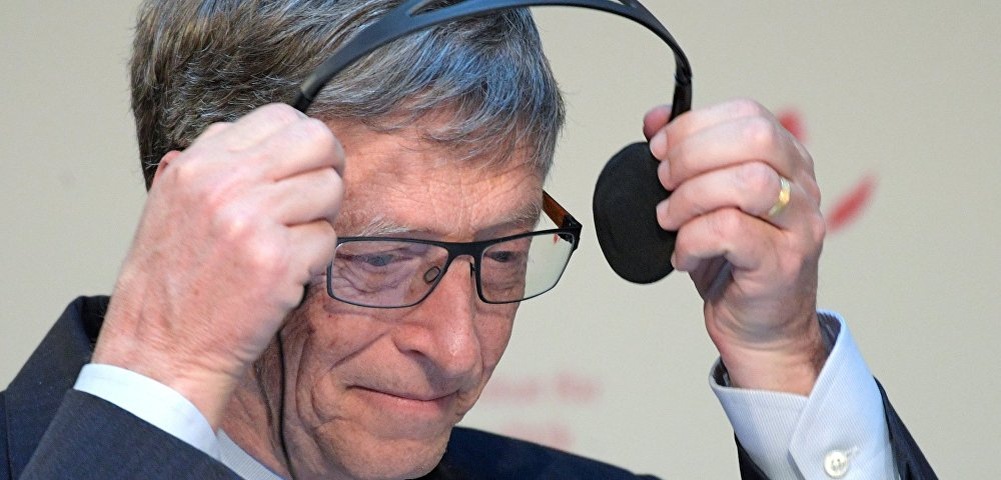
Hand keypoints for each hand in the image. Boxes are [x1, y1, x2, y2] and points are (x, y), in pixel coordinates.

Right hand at [92, 104, 344, 424]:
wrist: (160, 353)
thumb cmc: (170, 287)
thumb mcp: (171, 206)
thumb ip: (212, 166)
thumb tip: (260, 142)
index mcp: (199, 163)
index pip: (280, 117)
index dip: (304, 144)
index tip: (303, 170)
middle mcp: (224, 183)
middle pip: (318, 141)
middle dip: (327, 171)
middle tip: (316, 203)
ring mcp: (252, 219)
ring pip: (330, 190)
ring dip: (320, 222)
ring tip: (288, 248)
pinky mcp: (277, 260)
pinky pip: (328, 240)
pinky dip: (315, 263)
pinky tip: (284, 279)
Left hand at [646, 99, 826, 394]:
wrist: (761, 330)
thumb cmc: (732, 263)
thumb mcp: (704, 201)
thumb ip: (684, 157)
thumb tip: (654, 118)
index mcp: (787, 160)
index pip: (749, 114)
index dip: (695, 125)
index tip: (658, 148)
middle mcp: (801, 187)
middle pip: (754, 138)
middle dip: (692, 154)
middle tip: (663, 183)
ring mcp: (799, 225)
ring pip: (746, 182)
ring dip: (691, 197)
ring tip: (670, 220)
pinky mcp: (784, 263)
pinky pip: (731, 231)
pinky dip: (693, 239)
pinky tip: (684, 254)